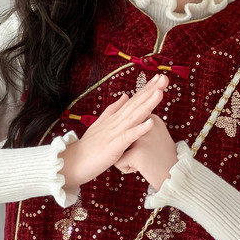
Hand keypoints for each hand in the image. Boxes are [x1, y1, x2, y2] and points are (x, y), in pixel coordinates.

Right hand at [59, 73, 167, 190]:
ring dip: (147, 104)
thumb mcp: (102, 124)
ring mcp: (114, 132)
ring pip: (134, 116)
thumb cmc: (90, 146)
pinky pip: (128, 136)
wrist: (75, 161)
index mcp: (115, 117)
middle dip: (150, 91)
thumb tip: (126, 96)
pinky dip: (139, 129)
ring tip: (160, 93)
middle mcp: (116, 121)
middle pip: (136, 104)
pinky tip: (150, 123)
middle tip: (164, 78)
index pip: (134, 100)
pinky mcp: (114, 146)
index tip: (160, 78)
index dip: (147, 89)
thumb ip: (114, 109)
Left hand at [114, 112, 177, 190]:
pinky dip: (127, 169)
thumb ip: (141, 130)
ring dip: (128, 159)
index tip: (151, 150)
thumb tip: (122, 127)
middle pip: (121, 138)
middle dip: (130, 151)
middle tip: (149, 157)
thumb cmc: (162, 160)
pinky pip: (118, 162)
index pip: (128, 129)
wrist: (175, 177)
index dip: (134, 144)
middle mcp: (147, 124)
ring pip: (118, 149)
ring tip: (145, 162)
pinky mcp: (137, 152)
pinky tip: (142, 169)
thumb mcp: (155, 138)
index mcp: (151, 118)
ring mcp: (142, 137)